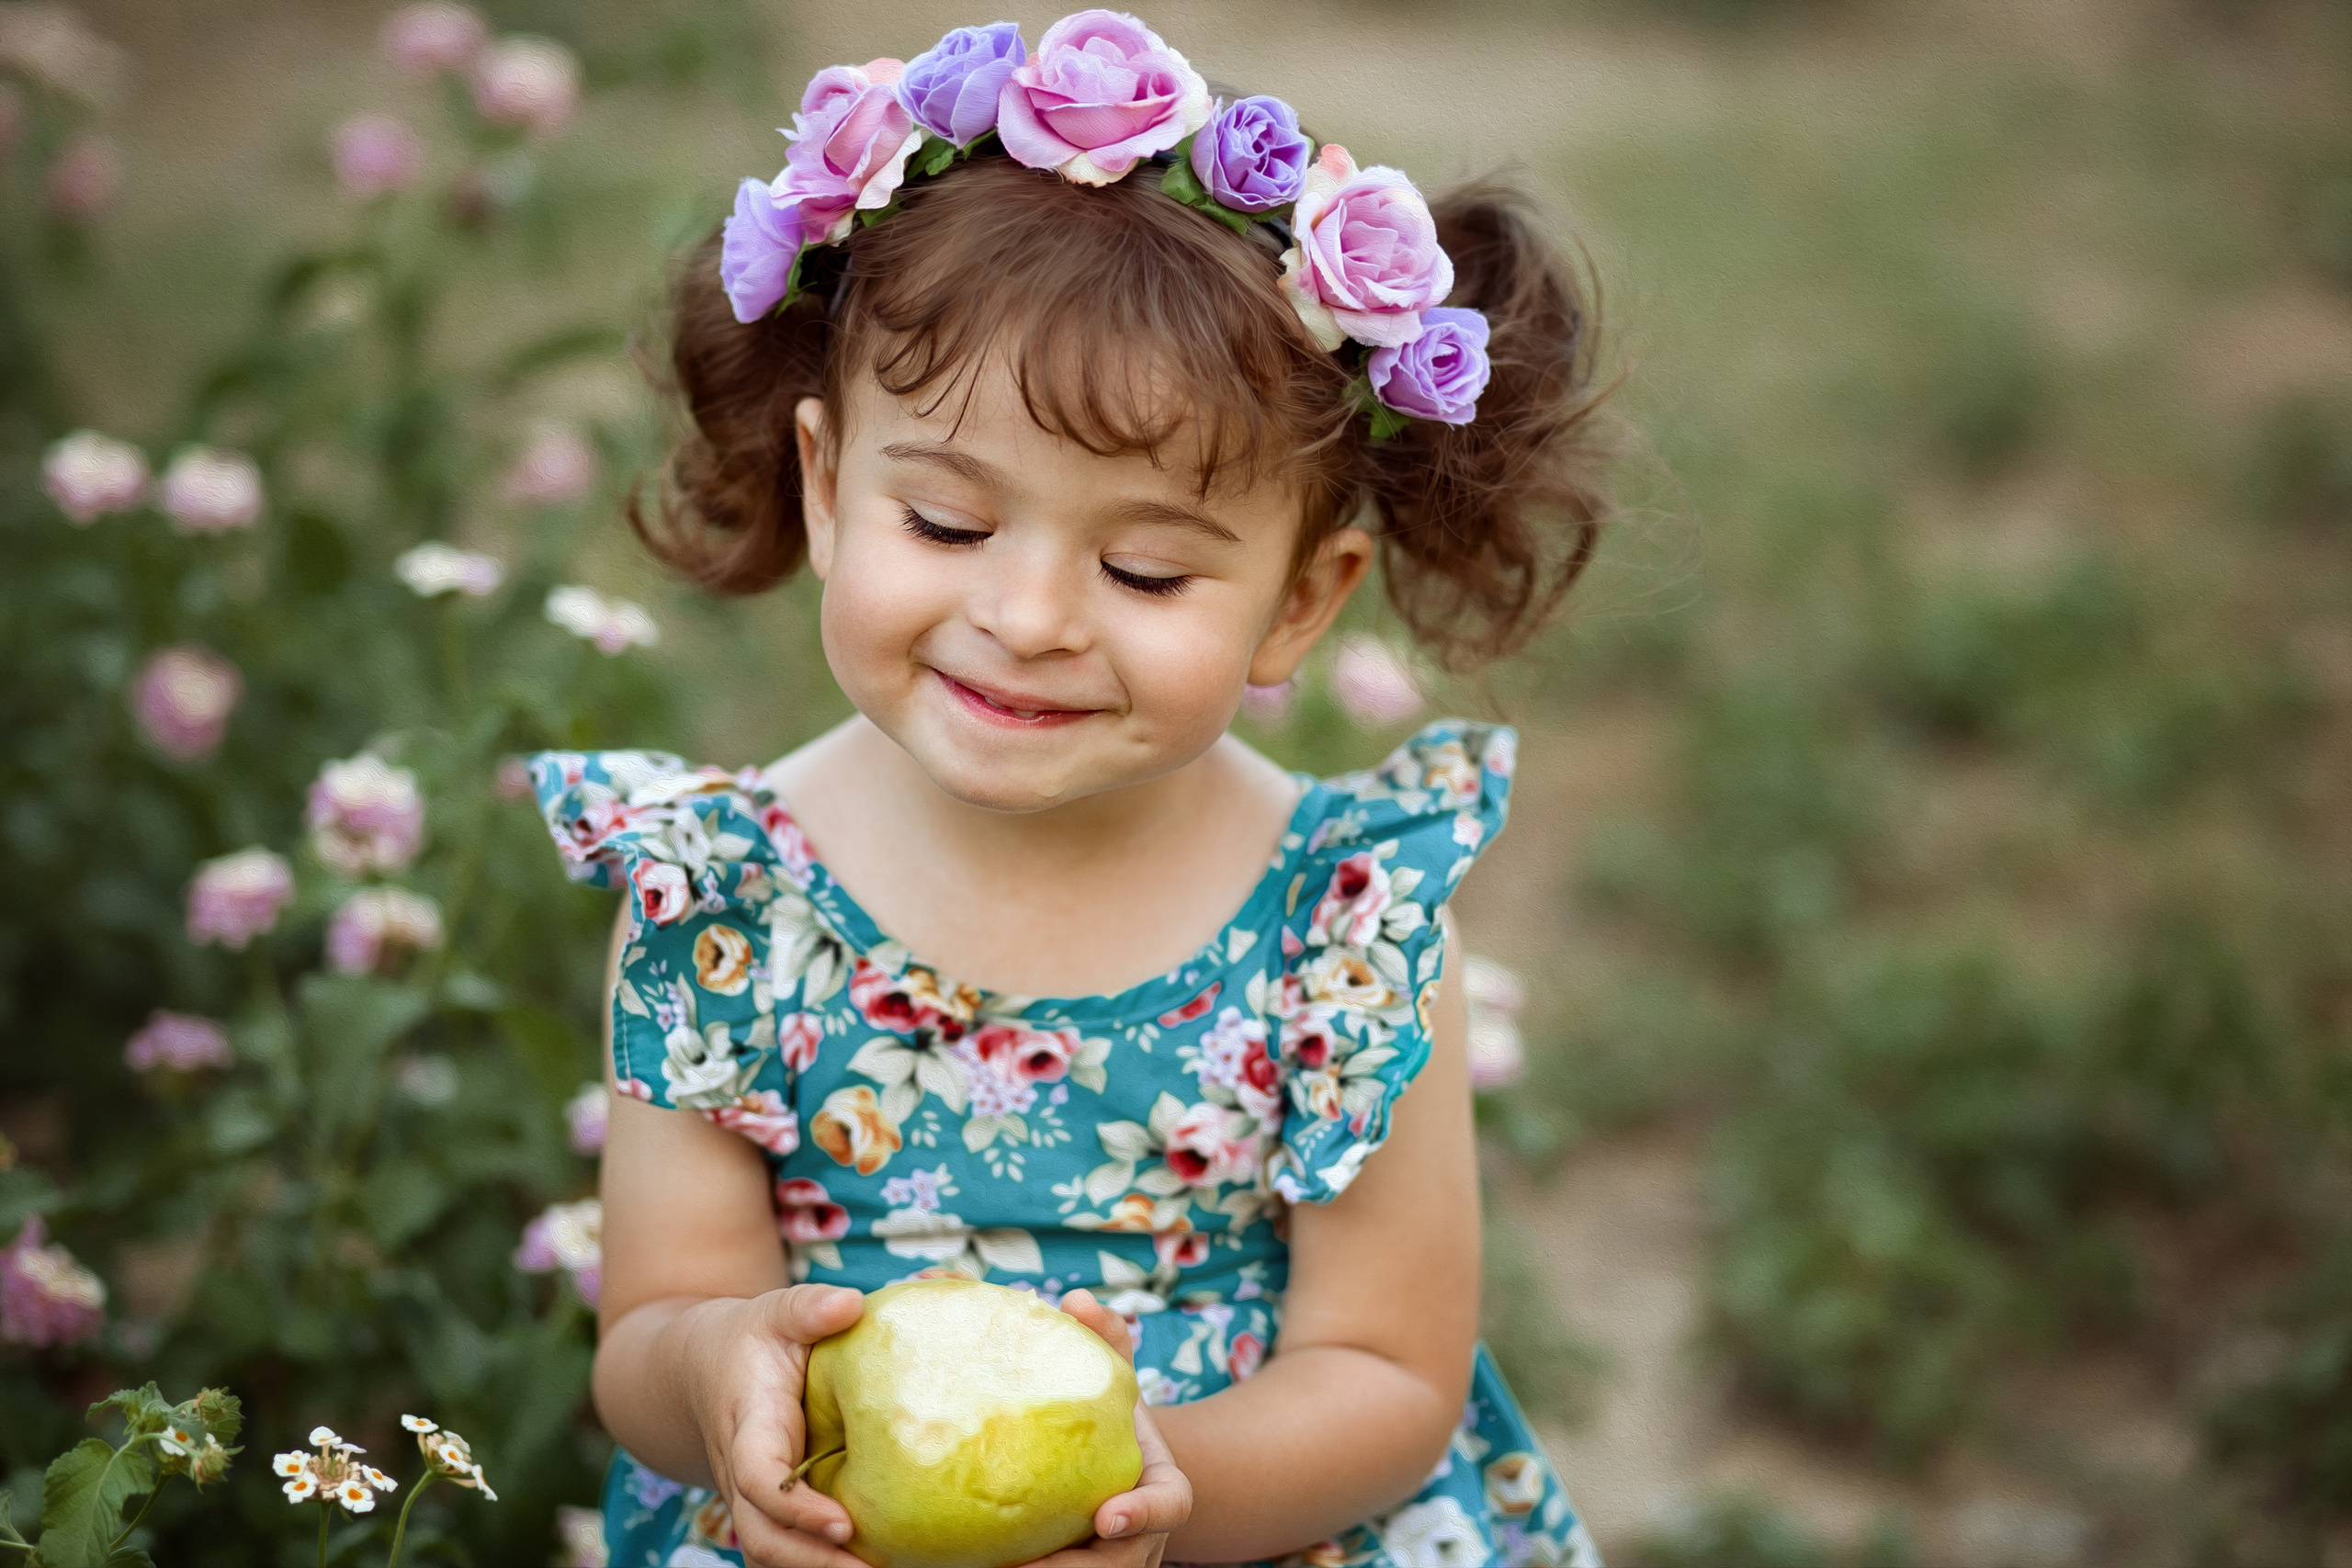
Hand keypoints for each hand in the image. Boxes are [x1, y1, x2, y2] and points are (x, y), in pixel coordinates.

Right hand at [679, 1283, 868, 1567]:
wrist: (698, 1370)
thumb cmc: (749, 1340)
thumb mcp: (773, 1312)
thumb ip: (807, 1307)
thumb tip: (850, 1302)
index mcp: (748, 1426)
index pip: (759, 1479)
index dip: (796, 1507)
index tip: (843, 1522)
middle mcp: (741, 1474)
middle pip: (762, 1538)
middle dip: (811, 1563)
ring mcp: (750, 1499)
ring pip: (768, 1553)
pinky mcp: (766, 1511)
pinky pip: (783, 1551)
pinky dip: (816, 1565)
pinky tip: (868, 1564)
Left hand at [1020, 1289, 1193, 1567]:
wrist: (1112, 1471)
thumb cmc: (1111, 1419)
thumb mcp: (1115, 1380)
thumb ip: (1104, 1340)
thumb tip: (1077, 1299)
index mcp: (1160, 1489)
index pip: (1168, 1506)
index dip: (1144, 1515)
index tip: (1107, 1517)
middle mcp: (1139, 1540)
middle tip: (1020, 1565)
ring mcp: (1108, 1564)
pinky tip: (960, 1562)